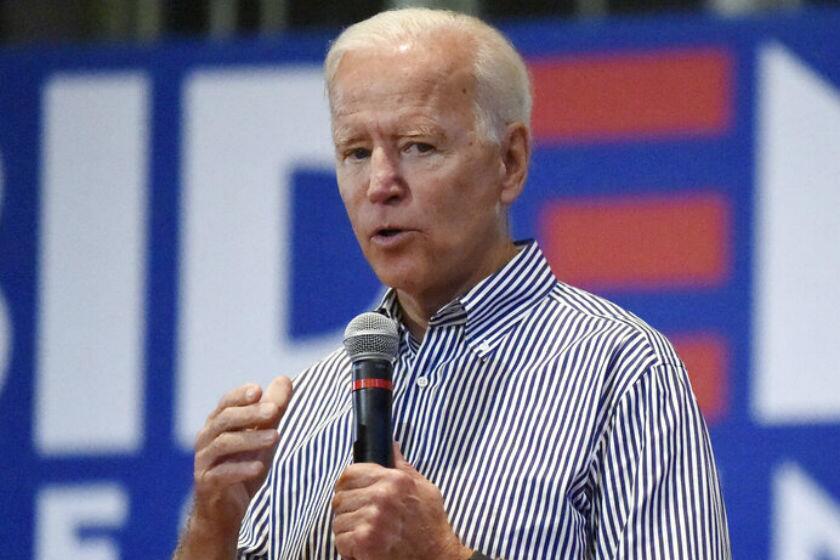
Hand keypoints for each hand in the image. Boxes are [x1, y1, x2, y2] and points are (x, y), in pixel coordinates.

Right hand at [190, 376, 291, 544]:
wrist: (224, 509)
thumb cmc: (242, 465)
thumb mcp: (261, 436)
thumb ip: (272, 411)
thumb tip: (285, 379)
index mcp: (217, 424)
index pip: (226, 403)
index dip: (240, 395)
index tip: (258, 390)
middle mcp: (206, 439)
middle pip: (225, 420)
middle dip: (250, 413)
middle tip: (274, 410)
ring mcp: (203, 462)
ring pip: (223, 445)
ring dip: (250, 439)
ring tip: (275, 437)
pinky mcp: (206, 484)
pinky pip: (221, 474)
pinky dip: (240, 469)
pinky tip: (259, 467)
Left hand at [332, 445, 471, 559]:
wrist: (436, 559)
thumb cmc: (430, 526)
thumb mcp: (424, 489)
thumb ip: (403, 467)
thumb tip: (391, 446)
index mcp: (395, 479)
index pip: (349, 474)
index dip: (347, 487)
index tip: (353, 497)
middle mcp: (382, 495)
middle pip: (340, 498)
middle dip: (348, 512)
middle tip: (363, 522)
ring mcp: (372, 518)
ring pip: (338, 521)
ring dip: (349, 532)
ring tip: (368, 536)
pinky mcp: (365, 540)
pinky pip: (341, 540)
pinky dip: (349, 549)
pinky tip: (367, 550)